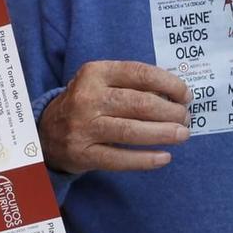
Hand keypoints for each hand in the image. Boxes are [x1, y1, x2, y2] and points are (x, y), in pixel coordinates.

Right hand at [41, 61, 190, 172]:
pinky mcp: (82, 154)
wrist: (46, 131)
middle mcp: (87, 98)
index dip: (168, 84)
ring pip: (131, 131)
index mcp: (95, 73)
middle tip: (185, 118)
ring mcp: (83, 127)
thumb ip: (132, 84)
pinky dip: (145, 159)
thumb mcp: (101, 82)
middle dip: (170, 111)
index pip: (140, 74)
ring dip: (163, 133)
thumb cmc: (86, 103)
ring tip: (182, 135)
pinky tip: (164, 157)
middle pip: (138, 104)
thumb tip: (175, 95)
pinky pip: (119, 159)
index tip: (186, 95)